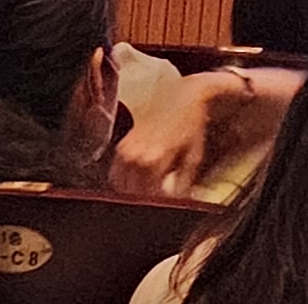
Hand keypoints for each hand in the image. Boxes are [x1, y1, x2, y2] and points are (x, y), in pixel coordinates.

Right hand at [115, 64, 295, 194]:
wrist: (183, 97)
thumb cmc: (191, 125)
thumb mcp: (193, 157)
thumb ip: (181, 184)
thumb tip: (177, 203)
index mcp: (153, 160)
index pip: (148, 198)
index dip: (158, 207)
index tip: (166, 210)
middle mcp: (134, 156)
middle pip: (131, 195)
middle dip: (144, 202)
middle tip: (157, 203)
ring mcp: (125, 150)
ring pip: (120, 187)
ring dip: (132, 194)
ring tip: (148, 195)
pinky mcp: (121, 146)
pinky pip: (115, 174)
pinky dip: (124, 183)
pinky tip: (138, 183)